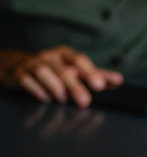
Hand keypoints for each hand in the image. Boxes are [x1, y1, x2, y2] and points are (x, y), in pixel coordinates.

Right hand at [0, 46, 122, 106]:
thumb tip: (118, 81)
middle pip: (64, 70)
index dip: (91, 72)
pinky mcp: (20, 75)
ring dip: (56, 89)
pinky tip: (46, 99)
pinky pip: (28, 82)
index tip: (101, 85)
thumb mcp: (73, 67)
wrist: (19, 67)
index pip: (80, 60)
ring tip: (63, 99)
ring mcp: (33, 64)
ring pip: (45, 74)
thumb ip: (95, 74)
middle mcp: (50, 57)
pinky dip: (39, 92)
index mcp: (65, 54)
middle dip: (75, 87)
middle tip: (85, 102)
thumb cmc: (53, 68)